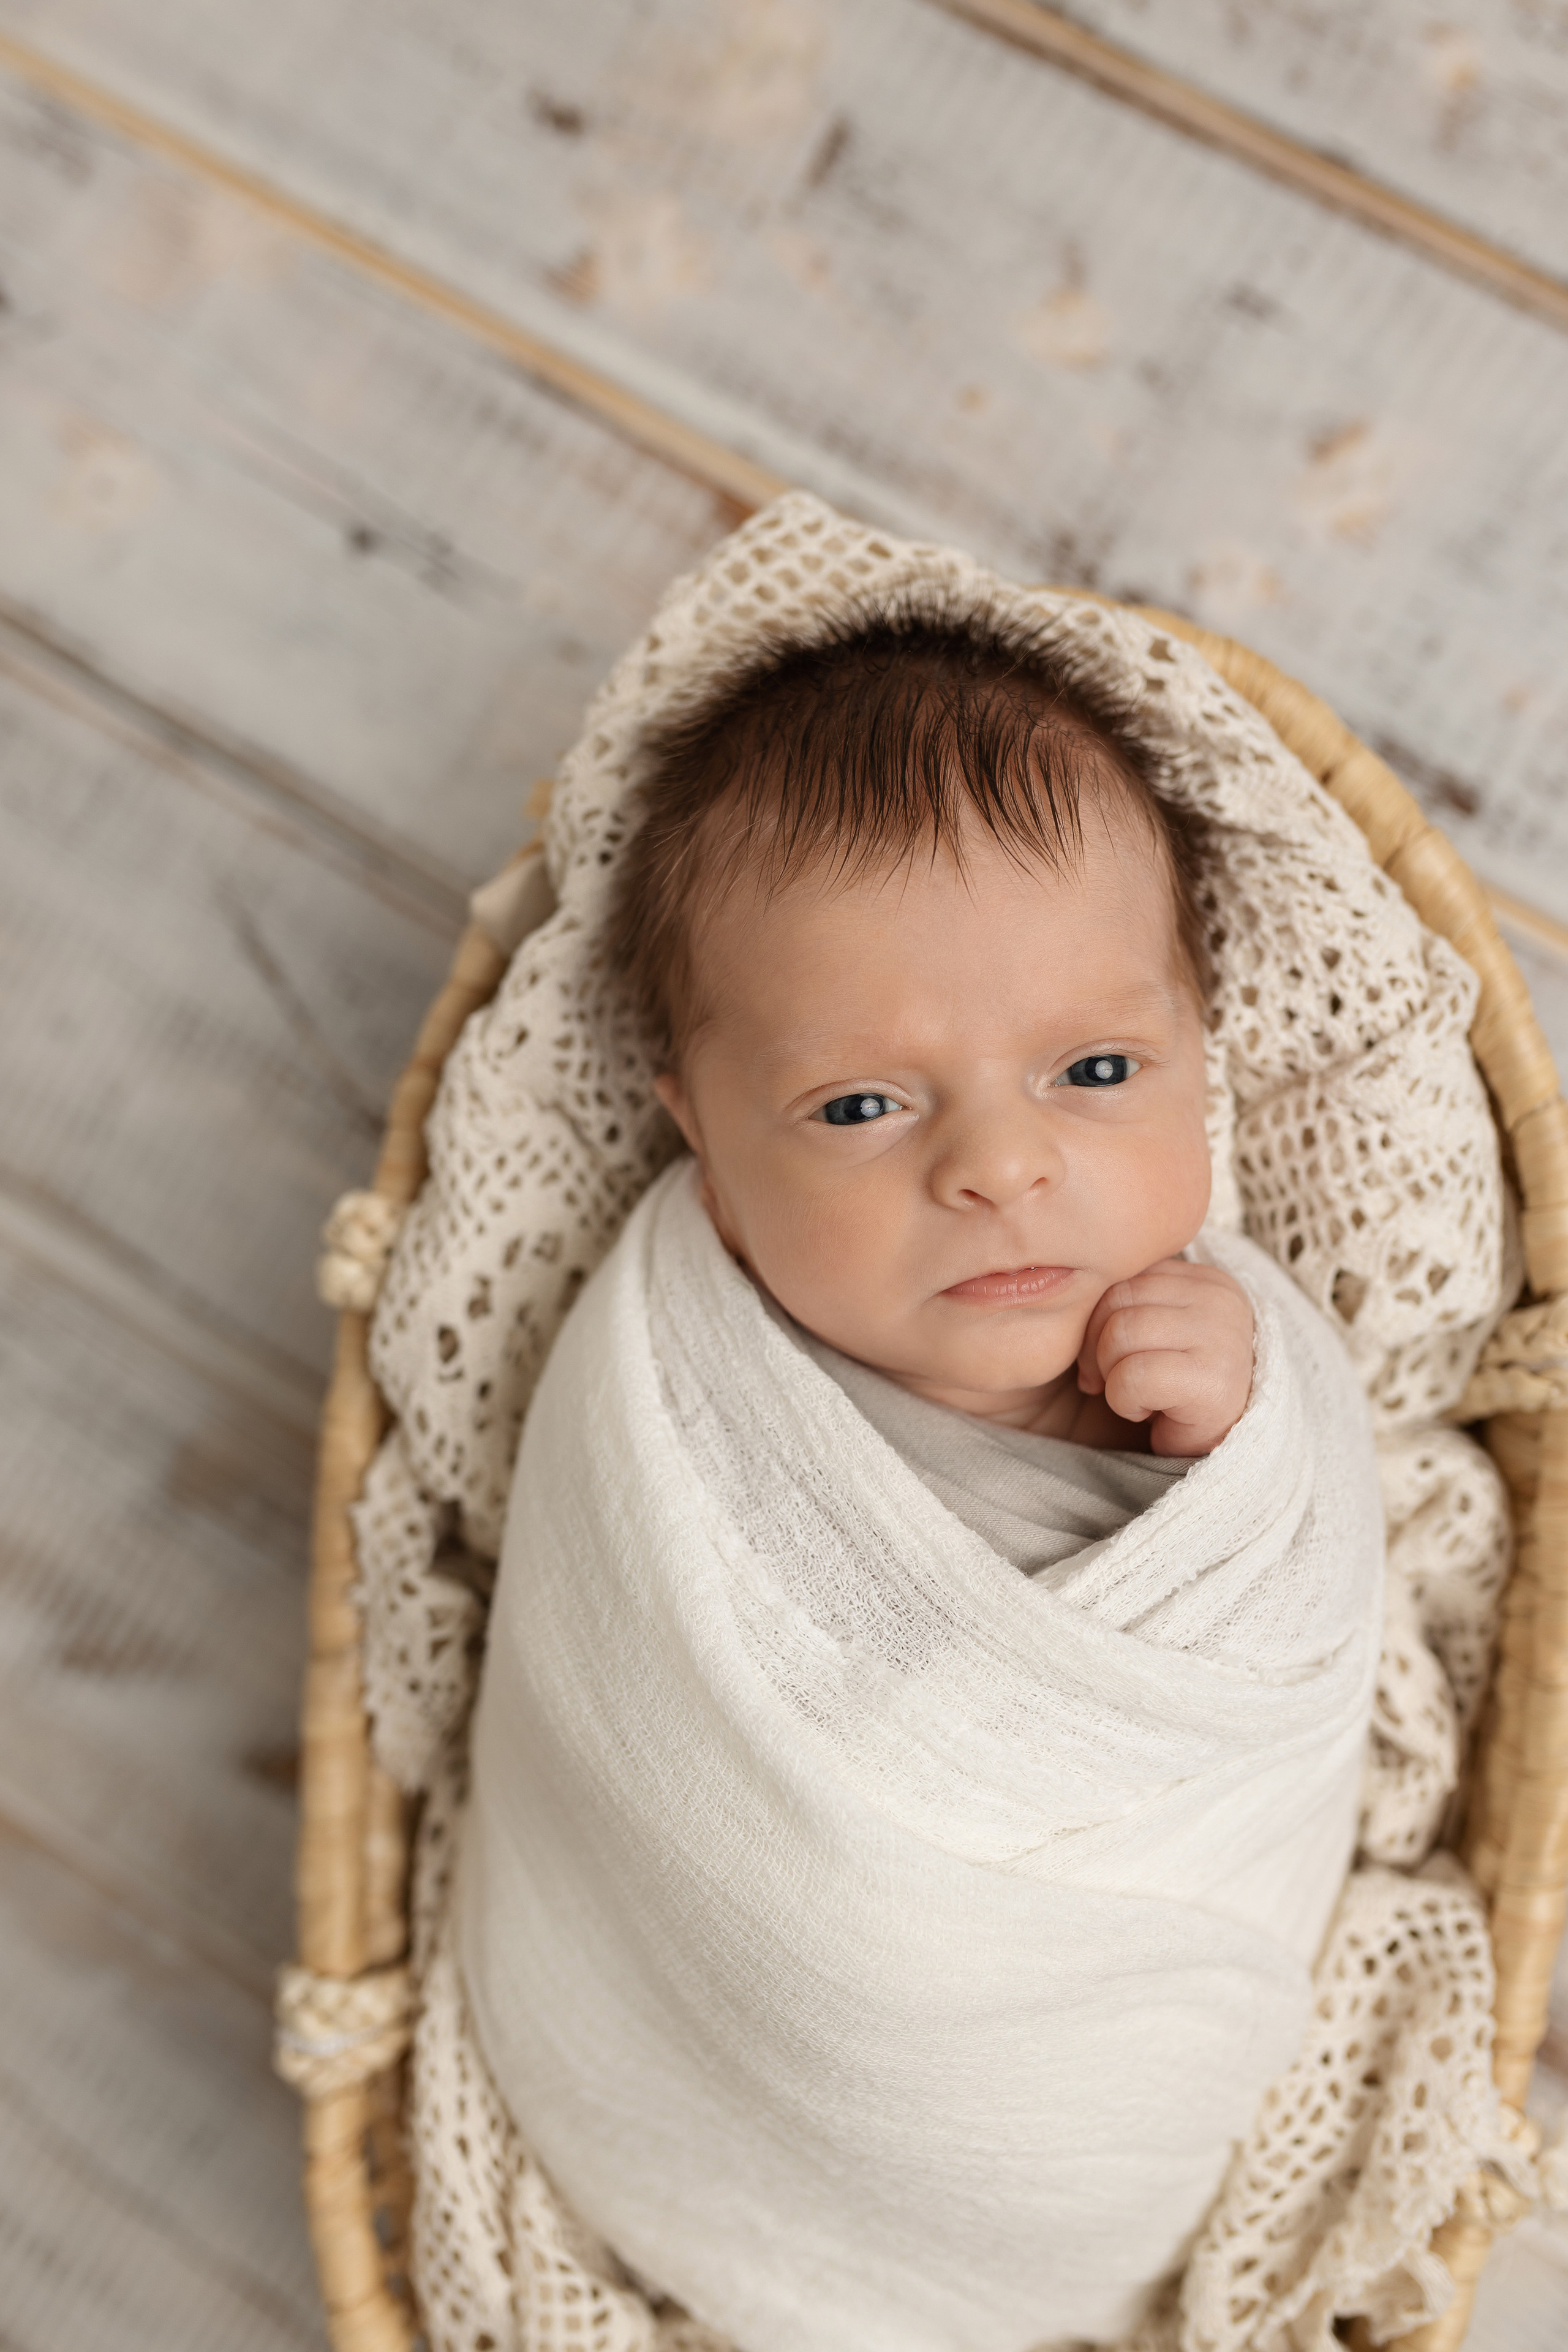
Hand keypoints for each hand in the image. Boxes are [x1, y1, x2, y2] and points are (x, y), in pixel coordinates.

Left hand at [1075, 1259, 1254, 1456]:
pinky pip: (1136, 1375)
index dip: (1096, 1317)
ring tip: (1137, 1394)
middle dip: (1097, 1347)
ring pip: (1122, 1333)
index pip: (1122, 1273)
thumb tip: (1067, 1281)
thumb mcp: (1148, 1332)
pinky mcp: (1216, 1383)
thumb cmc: (1166, 1394)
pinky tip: (1149, 1412)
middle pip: (1116, 1299)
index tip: (1105, 1355)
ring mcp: (1225, 1338)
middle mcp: (1222, 1300)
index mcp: (1204, 1280)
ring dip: (1112, 1376)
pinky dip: (1126, 1400)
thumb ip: (1124, 1300)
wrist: (1209, 1461)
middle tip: (1111, 1380)